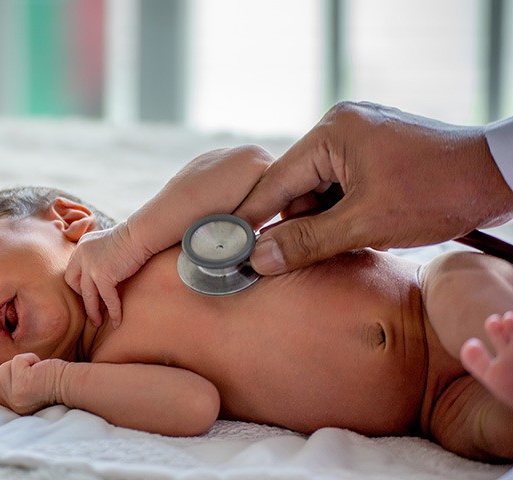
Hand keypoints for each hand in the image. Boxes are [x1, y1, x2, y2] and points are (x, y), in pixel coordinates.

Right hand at [0, 353, 65, 414]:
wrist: (71, 384)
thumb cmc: (53, 381)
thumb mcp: (27, 387)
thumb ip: (12, 385)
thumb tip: (0, 371)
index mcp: (13, 409)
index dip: (10, 378)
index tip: (29, 379)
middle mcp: (12, 406)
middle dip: (15, 370)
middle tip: (34, 375)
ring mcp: (15, 396)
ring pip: (4, 368)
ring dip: (23, 363)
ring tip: (37, 372)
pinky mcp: (21, 385)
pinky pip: (17, 360)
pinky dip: (30, 358)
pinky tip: (40, 368)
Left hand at [64, 222, 147, 327]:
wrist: (140, 234)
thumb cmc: (132, 237)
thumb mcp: (108, 243)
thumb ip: (101, 255)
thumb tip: (105, 272)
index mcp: (82, 246)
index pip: (72, 269)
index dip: (78, 283)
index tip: (88, 293)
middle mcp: (82, 255)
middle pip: (73, 282)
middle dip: (81, 297)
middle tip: (91, 307)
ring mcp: (91, 266)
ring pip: (88, 296)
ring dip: (93, 311)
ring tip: (97, 322)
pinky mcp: (103, 275)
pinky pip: (106, 299)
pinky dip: (113, 311)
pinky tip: (117, 321)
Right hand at [235, 101, 512, 273]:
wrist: (498, 176)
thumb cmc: (436, 192)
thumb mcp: (366, 222)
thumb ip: (308, 241)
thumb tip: (258, 259)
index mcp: (332, 132)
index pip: (277, 181)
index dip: (252, 216)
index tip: (230, 245)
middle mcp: (340, 128)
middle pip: (297, 188)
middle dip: (301, 224)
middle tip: (304, 257)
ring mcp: (359, 138)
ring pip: (320, 191)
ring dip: (325, 222)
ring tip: (349, 241)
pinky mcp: (374, 152)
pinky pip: (341, 188)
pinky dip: (342, 214)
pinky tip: (357, 231)